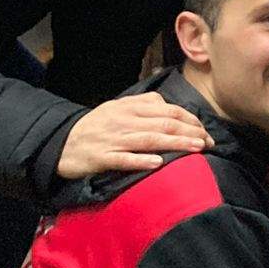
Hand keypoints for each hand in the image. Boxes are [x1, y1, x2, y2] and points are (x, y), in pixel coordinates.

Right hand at [57, 93, 211, 177]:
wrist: (59, 144)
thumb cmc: (95, 127)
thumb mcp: (118, 108)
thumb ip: (143, 105)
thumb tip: (170, 106)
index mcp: (130, 108)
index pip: (168, 110)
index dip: (190, 120)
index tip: (205, 132)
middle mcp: (124, 121)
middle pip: (163, 124)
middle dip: (190, 133)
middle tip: (208, 143)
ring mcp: (112, 139)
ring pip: (149, 140)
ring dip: (175, 144)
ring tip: (196, 149)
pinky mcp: (100, 158)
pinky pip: (123, 159)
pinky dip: (141, 160)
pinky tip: (158, 163)